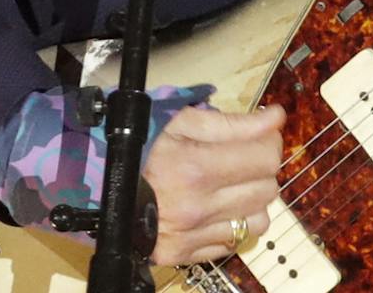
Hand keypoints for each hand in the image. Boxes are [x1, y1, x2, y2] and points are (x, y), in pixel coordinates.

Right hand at [143, 102, 284, 264]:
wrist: (97, 185)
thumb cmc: (139, 148)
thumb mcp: (179, 121)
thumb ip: (231, 123)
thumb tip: (275, 118)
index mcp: (196, 168)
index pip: (266, 159)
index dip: (269, 142)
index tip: (260, 136)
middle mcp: (196, 207)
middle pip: (267, 191)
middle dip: (260, 170)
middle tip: (242, 159)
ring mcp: (190, 236)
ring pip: (257, 222)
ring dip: (251, 202)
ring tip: (231, 186)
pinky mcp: (182, 255)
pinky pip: (232, 243)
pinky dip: (230, 225)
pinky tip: (214, 208)